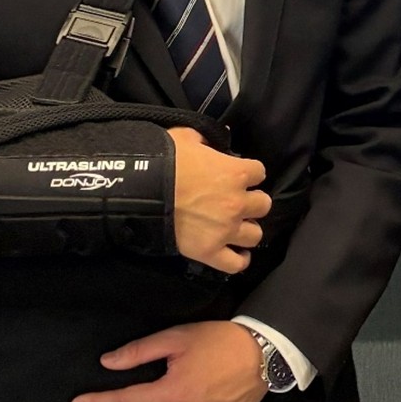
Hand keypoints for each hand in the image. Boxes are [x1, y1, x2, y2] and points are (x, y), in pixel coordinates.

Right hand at [169, 127, 268, 272]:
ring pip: (255, 234)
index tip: (238, 176)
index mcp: (236, 173)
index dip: (249, 174)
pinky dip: (239, 260)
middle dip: (251, 202)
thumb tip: (212, 139)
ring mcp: (225, 230)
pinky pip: (236, 263)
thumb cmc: (162, 161)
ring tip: (235, 226)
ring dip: (247, 229)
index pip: (259, 172)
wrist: (138, 191)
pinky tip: (238, 253)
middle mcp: (237, 203)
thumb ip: (205, 138)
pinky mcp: (209, 251)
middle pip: (262, 205)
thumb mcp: (185, 137)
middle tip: (235, 201)